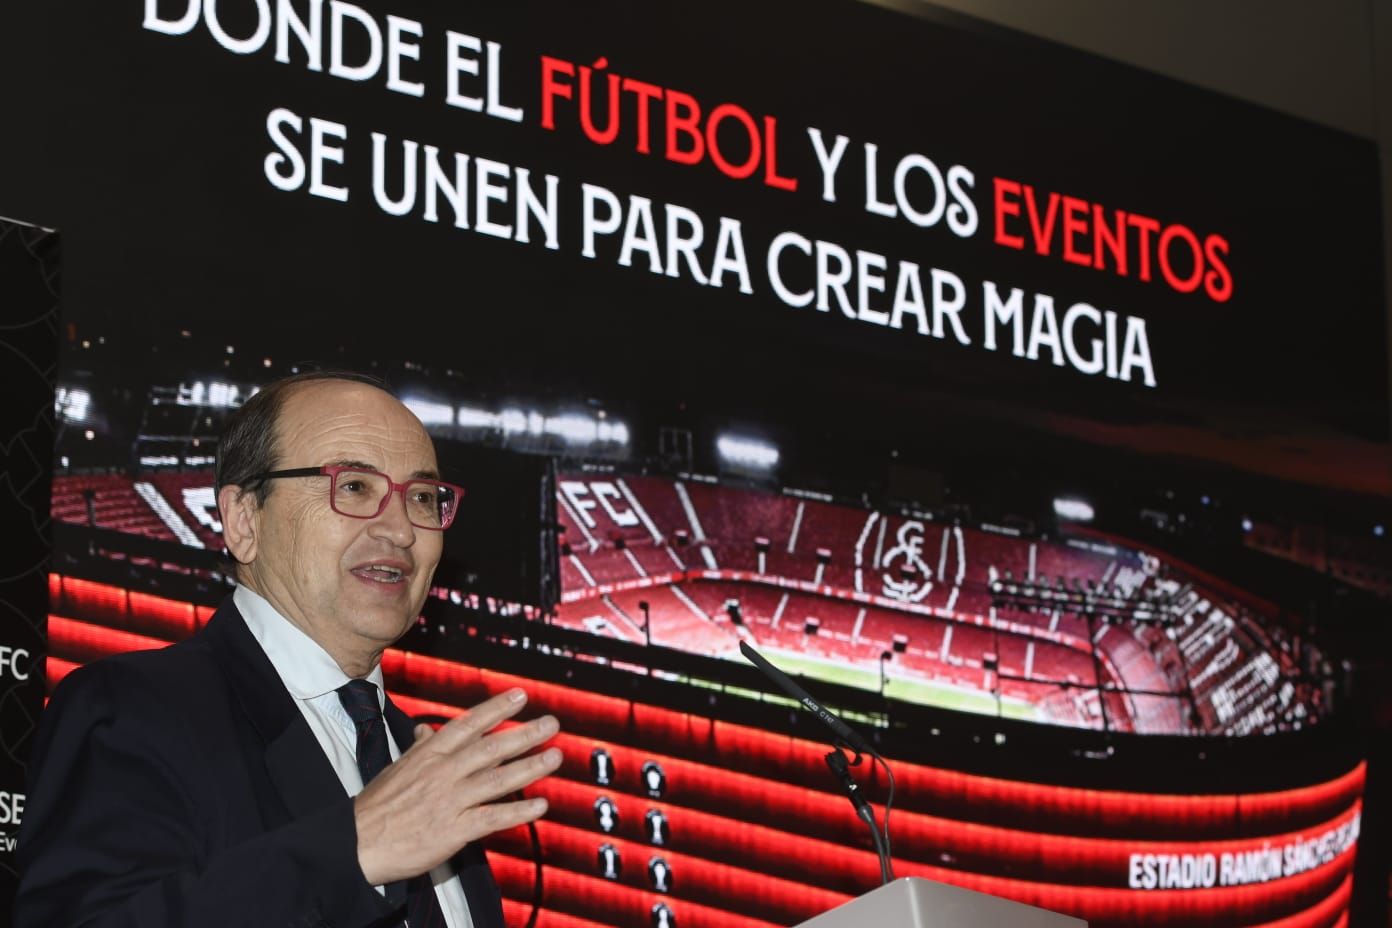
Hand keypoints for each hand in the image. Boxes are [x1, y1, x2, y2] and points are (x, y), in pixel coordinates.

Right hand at [352, 688, 560, 884]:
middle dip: (525, 734)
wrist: (357, 844)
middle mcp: (443, 773)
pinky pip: (492, 818)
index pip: (468, 725)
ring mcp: (450, 801)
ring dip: (530, 767)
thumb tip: (426, 730)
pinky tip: (541, 806)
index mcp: (429, 755)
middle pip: (491, 748)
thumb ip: (420, 749)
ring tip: (555, 757)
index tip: (521, 695)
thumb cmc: (377, 806)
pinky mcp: (453, 830)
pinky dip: (518, 812)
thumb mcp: (397, 768)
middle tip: (552, 723)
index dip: (496, 709)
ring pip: (497, 779)